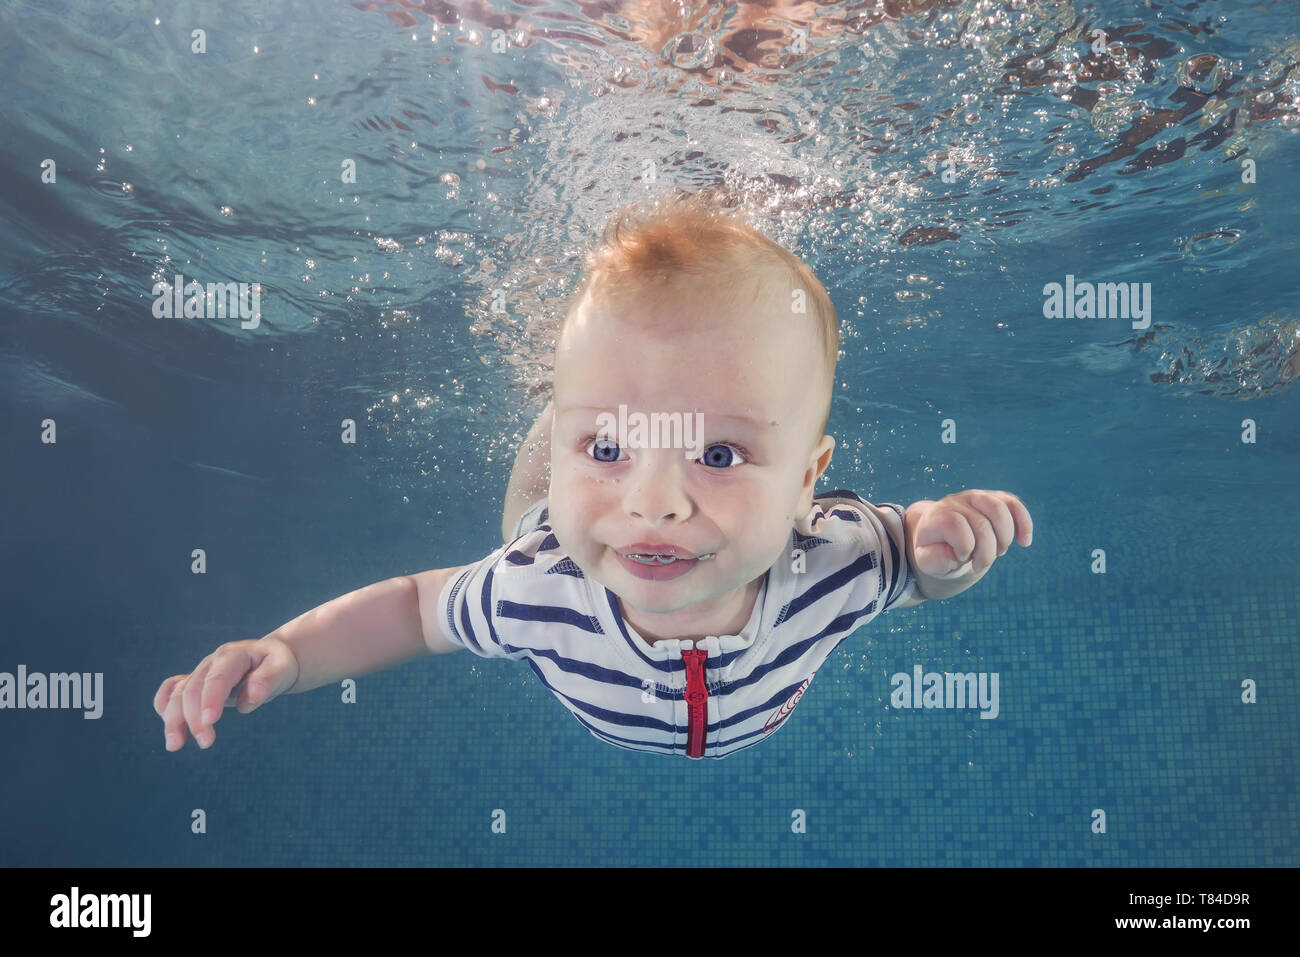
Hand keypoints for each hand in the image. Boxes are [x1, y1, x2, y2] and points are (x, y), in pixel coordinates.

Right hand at [153, 636, 298, 750]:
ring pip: (177, 693)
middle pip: (193, 688)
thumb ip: (267, 681)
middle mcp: (212, 662)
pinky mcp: (195, 682)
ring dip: (173, 719)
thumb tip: (248, 701)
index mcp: (234, 655)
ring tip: (175, 745)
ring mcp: (200, 671)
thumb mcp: (282, 668)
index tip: (209, 721)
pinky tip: (168, 724)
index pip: (218, 677)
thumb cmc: (277, 665)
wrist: (269, 658)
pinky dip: (163, 705)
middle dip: (193, 717)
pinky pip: (171, 690)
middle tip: (205, 742)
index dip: (211, 698)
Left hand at [906, 490, 1032, 580]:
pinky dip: (1023, 523)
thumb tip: (953, 554)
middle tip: (979, 565)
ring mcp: (975, 497)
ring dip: (1004, 538)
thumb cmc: (936, 553)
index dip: (964, 549)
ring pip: (999, 508)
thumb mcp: (928, 562)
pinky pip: (1013, 503)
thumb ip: (933, 560)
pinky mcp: (992, 498)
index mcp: (936, 517)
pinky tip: (1024, 542)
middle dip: (986, 552)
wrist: (942, 540)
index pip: (956, 527)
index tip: (961, 558)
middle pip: (981, 524)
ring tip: (998, 552)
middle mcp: (955, 502)